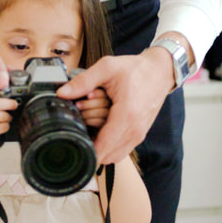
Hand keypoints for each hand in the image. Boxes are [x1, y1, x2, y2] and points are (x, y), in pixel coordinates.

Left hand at [58, 49, 173, 163]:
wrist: (160, 71)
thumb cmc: (136, 69)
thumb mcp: (107, 67)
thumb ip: (83, 81)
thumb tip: (62, 93)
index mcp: (127, 114)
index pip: (103, 146)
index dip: (86, 149)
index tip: (75, 141)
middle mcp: (135, 129)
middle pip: (106, 153)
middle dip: (92, 140)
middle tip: (86, 118)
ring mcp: (139, 134)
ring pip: (114, 155)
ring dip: (102, 142)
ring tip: (96, 120)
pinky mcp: (140, 135)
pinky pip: (121, 149)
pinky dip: (111, 141)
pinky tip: (105, 124)